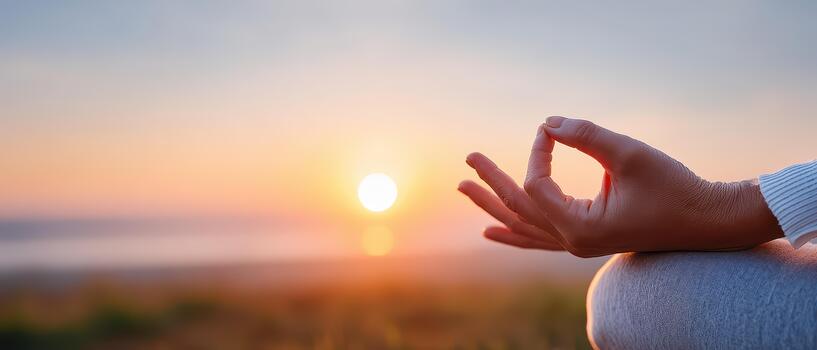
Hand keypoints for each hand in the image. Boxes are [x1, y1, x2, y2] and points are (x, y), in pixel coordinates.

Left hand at [459, 116, 782, 256]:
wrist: (707, 221)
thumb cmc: (673, 187)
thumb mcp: (630, 155)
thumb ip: (587, 136)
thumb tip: (547, 122)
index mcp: (580, 227)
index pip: (536, 186)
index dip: (538, 153)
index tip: (550, 131)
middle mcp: (572, 241)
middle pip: (518, 209)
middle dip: (491, 182)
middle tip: (468, 159)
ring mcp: (576, 245)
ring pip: (524, 227)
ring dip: (494, 206)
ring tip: (466, 189)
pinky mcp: (584, 240)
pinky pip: (538, 239)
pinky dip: (514, 233)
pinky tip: (491, 230)